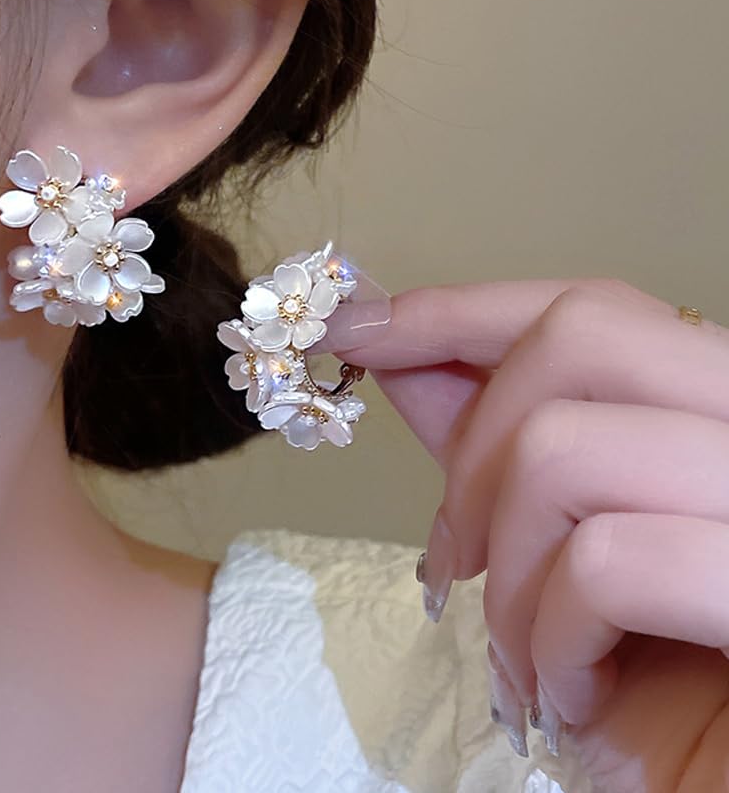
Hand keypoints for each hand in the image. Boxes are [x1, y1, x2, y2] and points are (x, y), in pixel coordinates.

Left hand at [321, 278, 728, 792]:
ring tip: (524, 649)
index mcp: (722, 411)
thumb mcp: (562, 545)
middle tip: (456, 557)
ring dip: (506, 569)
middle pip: (581, 338)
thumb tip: (406, 360)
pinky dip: (553, 638)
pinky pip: (607, 562)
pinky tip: (571, 690)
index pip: (595, 307)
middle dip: (475, 447)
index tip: (359, 328)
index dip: (460, 311)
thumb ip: (500, 442)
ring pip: (567, 448)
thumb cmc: (658, 686)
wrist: (719, 791)